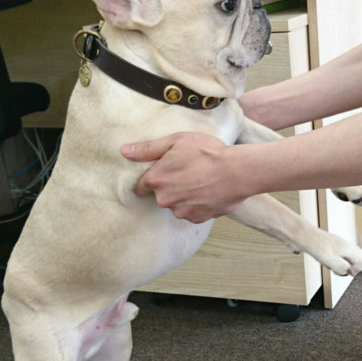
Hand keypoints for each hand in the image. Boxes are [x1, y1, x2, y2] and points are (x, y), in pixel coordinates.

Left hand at [122, 133, 250, 222]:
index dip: (153, 178)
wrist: (237, 172)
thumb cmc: (207, 152)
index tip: (164, 173)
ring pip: (177, 204)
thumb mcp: (176, 141)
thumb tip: (124, 151)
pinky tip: (208, 192)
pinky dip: (197, 204)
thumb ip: (147, 148)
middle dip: (171, 186)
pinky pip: (192, 212)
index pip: (142, 186)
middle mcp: (165, 199)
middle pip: (161, 195)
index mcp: (156, 180)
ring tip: (201, 181)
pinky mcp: (197, 218)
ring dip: (184, 196)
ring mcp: (181, 211)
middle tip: (188, 172)